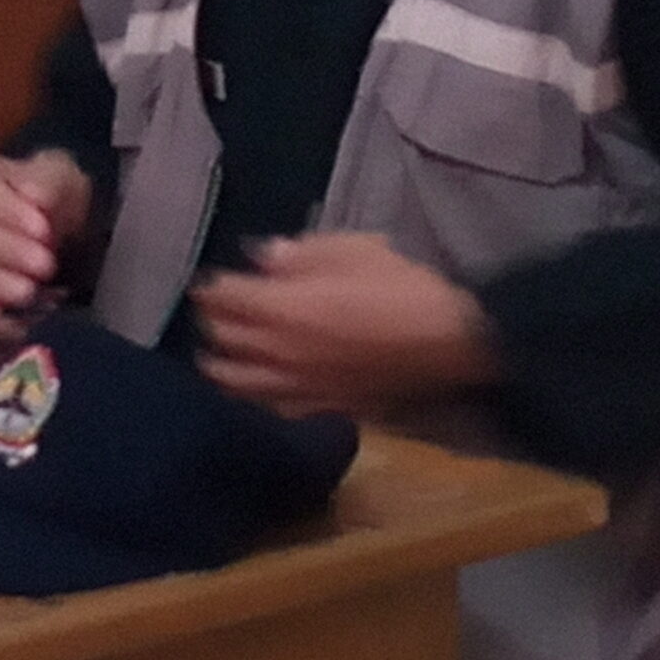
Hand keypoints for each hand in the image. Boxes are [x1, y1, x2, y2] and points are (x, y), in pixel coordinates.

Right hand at [0, 146, 91, 341]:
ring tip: (30, 292)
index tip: (43, 230)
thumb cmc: (51, 198)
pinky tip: (11, 317)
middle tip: (45, 266)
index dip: (8, 210)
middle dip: (5, 249)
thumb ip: (48, 182)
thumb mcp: (61, 178)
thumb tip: (33, 195)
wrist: (52, 231)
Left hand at [192, 232, 497, 417]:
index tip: (206, 282)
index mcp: (280, 308)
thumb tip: (261, 257)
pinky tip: (257, 389)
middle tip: (212, 312)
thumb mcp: (354, 251)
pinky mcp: (322, 407)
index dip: (209, 287)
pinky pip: (273, 406)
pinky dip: (255, 395)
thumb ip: (301, 255)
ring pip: (238, 382)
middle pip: (223, 339)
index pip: (223, 298)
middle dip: (211, 322)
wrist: (453, 345)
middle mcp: (278, 351)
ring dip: (221, 365)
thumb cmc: (403, 288)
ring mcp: (298, 385)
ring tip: (216, 355)